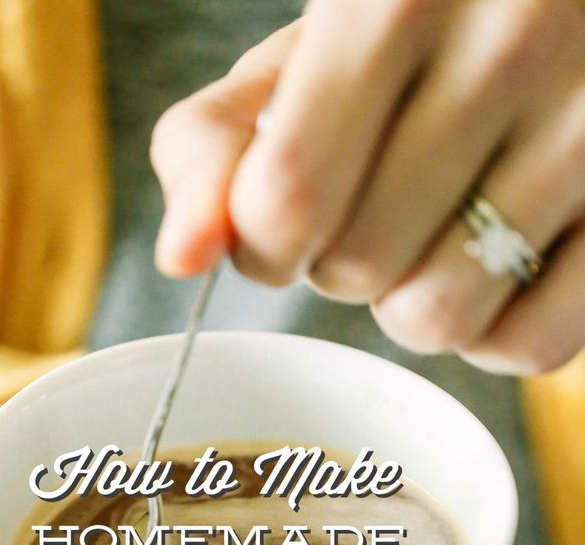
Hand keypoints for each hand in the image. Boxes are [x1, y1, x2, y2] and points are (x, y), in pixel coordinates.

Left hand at [152, 0, 584, 374]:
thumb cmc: (421, 25)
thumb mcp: (303, 54)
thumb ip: (215, 144)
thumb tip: (180, 258)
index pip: (284, 202)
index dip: (262, 241)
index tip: (284, 218)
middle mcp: (511, 45)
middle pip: (357, 270)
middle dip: (338, 262)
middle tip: (375, 203)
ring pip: (439, 318)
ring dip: (409, 302)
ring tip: (434, 233)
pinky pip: (529, 347)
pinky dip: (491, 333)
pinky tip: (492, 267)